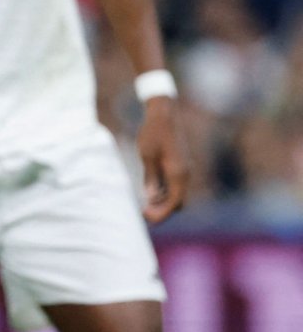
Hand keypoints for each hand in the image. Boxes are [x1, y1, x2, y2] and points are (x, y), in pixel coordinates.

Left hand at [138, 98, 188, 223]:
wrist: (163, 114)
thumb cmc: (152, 133)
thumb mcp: (146, 156)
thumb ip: (150, 179)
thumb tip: (150, 198)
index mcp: (178, 174)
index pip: (173, 203)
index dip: (161, 214)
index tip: (146, 218)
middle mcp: (185, 174)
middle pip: (178, 202)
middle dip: (163, 210)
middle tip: (145, 213)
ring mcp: (185, 169)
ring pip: (178, 194)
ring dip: (164, 201)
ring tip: (146, 204)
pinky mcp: (181, 164)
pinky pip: (176, 184)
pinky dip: (166, 191)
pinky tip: (151, 191)